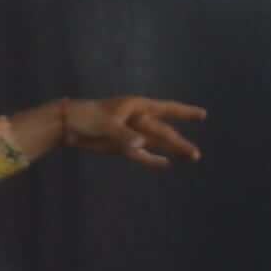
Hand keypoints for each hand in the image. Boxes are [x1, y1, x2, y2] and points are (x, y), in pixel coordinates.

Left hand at [59, 95, 207, 169]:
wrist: (66, 126)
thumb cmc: (86, 117)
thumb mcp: (105, 123)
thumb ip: (124, 134)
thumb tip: (141, 145)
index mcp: (136, 107)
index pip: (166, 109)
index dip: (185, 112)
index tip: (203, 114)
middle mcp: (138, 119)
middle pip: (164, 131)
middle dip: (180, 142)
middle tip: (196, 155)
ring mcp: (131, 133)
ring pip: (157, 142)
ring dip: (172, 150)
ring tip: (191, 157)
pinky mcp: (123, 146)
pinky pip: (142, 153)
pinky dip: (152, 159)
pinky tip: (165, 164)